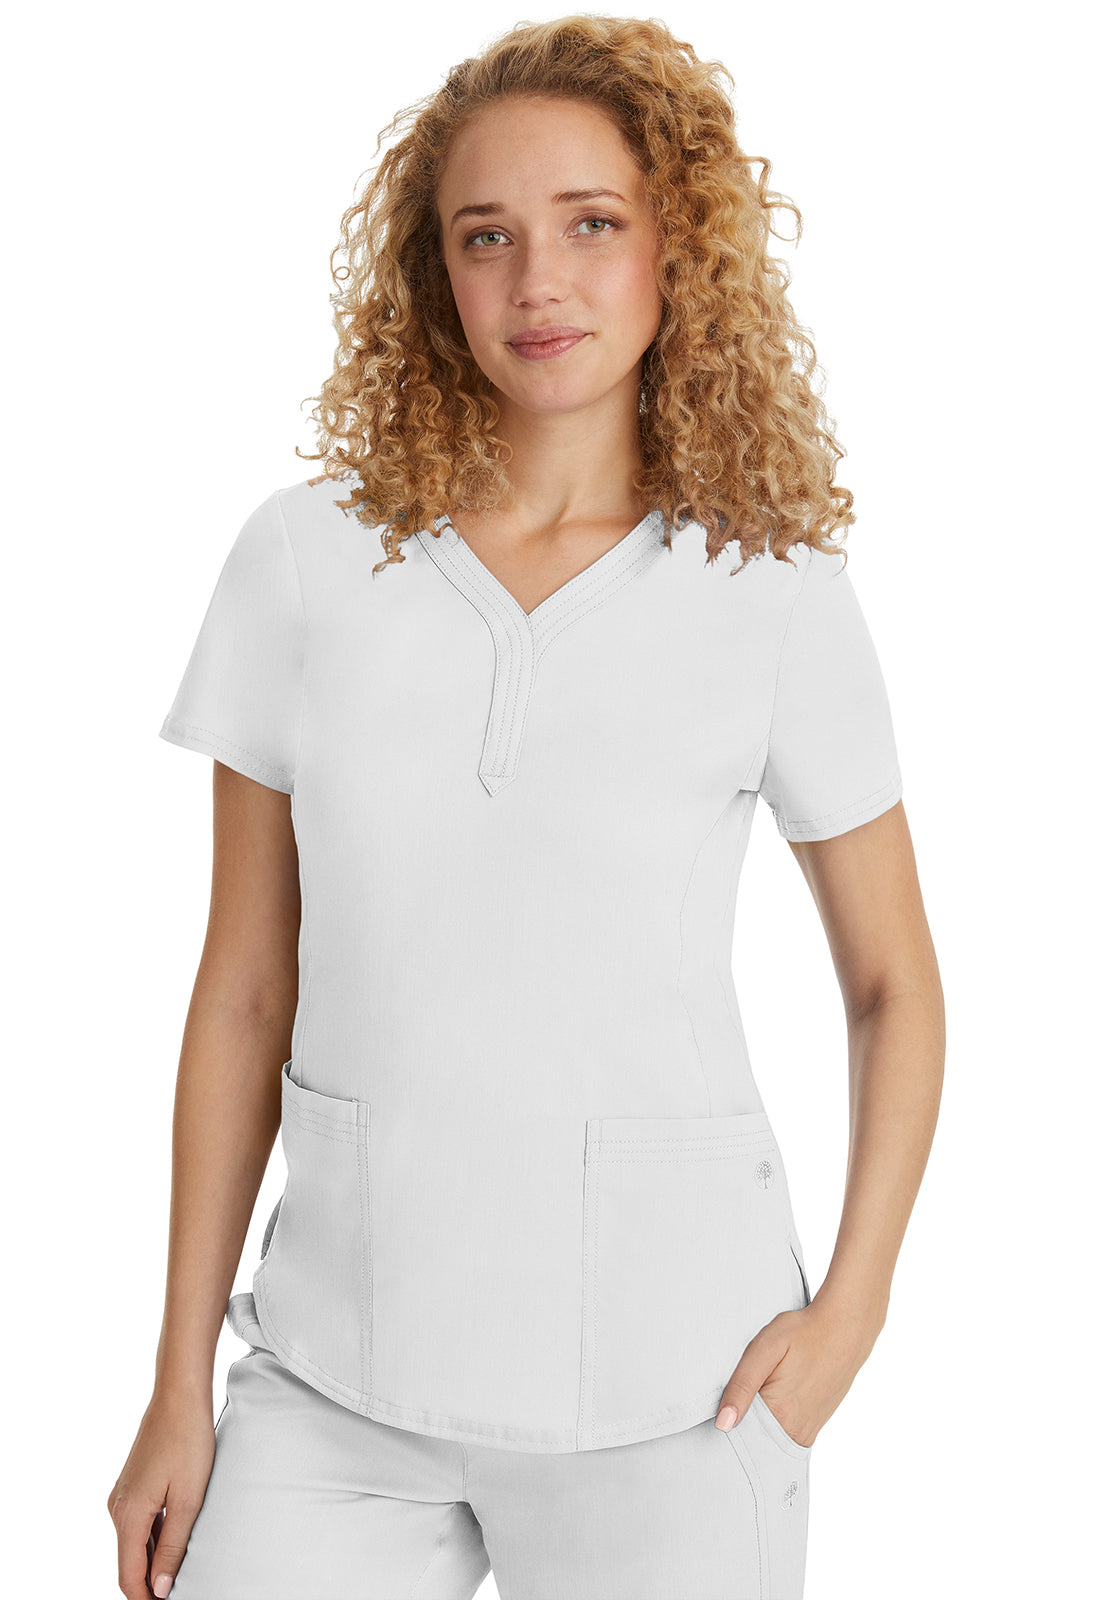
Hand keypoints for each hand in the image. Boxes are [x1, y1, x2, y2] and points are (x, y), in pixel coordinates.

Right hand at [107, 1385, 216, 1597]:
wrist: (179, 1395)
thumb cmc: (188, 1441)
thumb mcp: (187, 1499)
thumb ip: (172, 1546)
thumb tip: (159, 1590)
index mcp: (128, 1515)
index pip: (129, 1577)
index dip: (146, 1599)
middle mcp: (118, 1508)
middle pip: (129, 1563)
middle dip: (150, 1584)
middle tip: (179, 1592)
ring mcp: (123, 1494)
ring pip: (134, 1543)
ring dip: (152, 1562)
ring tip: (180, 1574)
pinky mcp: (133, 1484)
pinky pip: (139, 1523)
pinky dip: (153, 1539)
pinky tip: (175, 1541)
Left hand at [713, 1296, 882, 1446]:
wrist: (845, 1328)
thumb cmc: (804, 1333)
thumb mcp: (764, 1348)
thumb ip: (742, 1386)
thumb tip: (723, 1424)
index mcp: (782, 1417)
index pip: (741, 1439)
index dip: (729, 1422)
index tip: (724, 1406)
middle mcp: (797, 1433)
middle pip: (755, 1440)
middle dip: (744, 1422)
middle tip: (748, 1389)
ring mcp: (809, 1430)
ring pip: (771, 1436)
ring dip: (760, 1419)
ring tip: (765, 1388)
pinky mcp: (815, 1423)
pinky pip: (786, 1431)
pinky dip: (776, 1418)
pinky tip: (778, 1392)